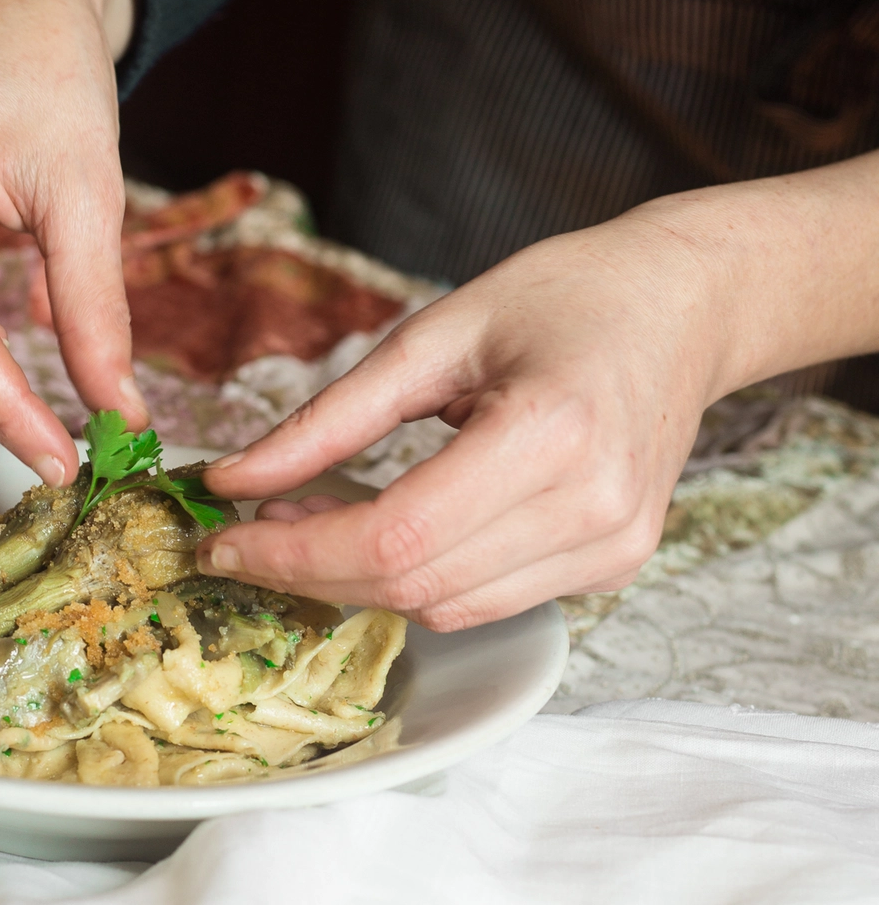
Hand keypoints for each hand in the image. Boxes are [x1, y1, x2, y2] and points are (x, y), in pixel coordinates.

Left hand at [199, 162, 878, 628]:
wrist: (683, 307)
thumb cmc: (564, 295)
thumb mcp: (437, 333)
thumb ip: (333, 416)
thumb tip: (237, 477)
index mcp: (549, 433)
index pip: (395, 537)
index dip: (294, 554)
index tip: (221, 538)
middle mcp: (592, 508)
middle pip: (414, 586)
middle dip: (312, 571)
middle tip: (250, 526)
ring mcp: (613, 548)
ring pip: (446, 608)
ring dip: (363, 581)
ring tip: (316, 518)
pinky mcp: (615, 565)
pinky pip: (489, 600)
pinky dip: (423, 577)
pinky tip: (395, 524)